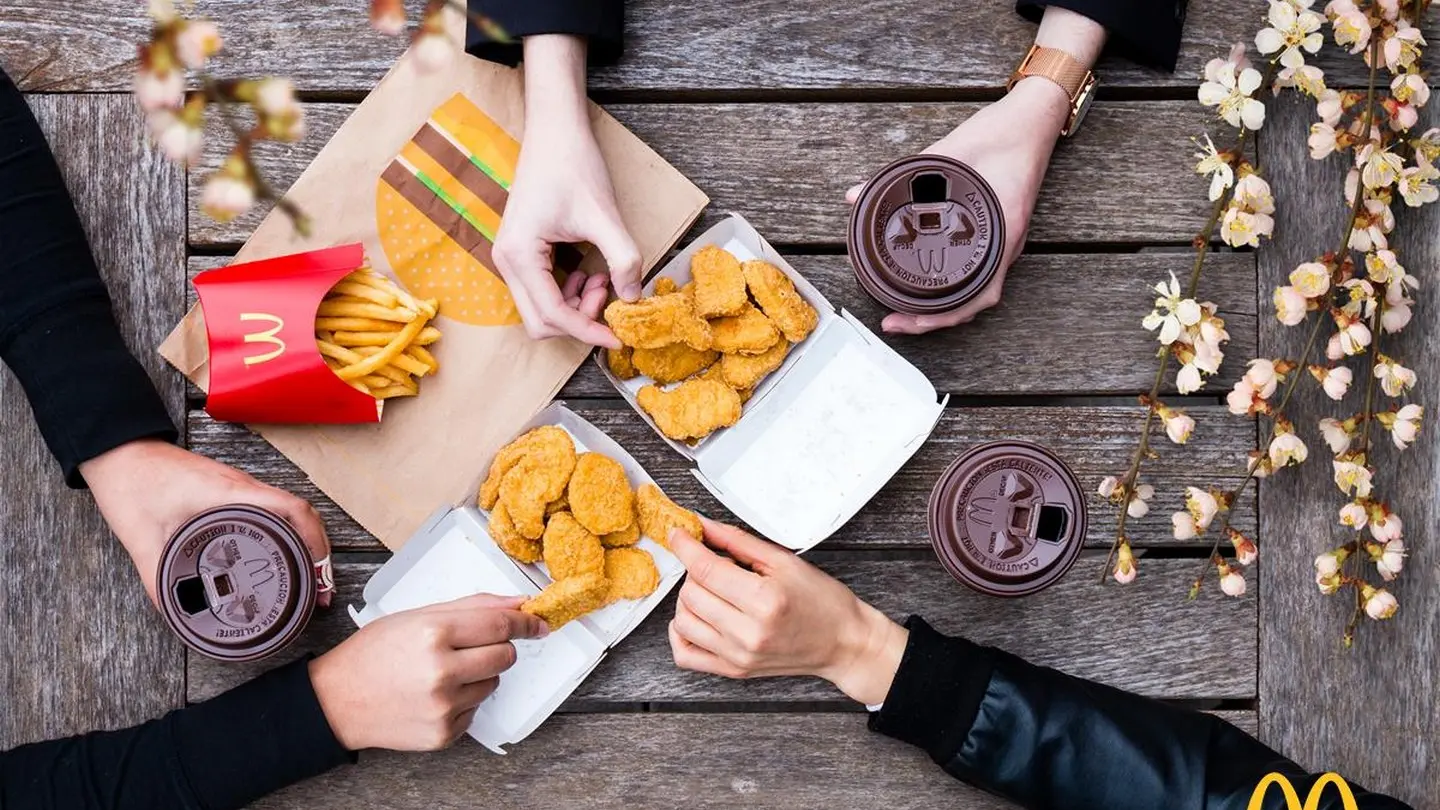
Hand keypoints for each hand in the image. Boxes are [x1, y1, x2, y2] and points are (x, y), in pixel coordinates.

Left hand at [79, 439, 332, 607]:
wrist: (119, 452)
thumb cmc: (131, 484)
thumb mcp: (142, 541)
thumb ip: (158, 582)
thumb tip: (176, 616)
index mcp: (228, 494)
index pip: (293, 510)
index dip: (316, 543)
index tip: (320, 576)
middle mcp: (242, 487)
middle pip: (302, 513)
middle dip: (319, 550)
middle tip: (320, 589)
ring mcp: (240, 486)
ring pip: (291, 509)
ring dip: (307, 540)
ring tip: (310, 576)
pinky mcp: (232, 489)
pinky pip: (274, 508)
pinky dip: (289, 531)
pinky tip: (282, 553)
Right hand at [308, 594, 547, 750]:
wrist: (338, 701)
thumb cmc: (375, 652)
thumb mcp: (418, 615)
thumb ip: (473, 607)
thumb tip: (519, 603)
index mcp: (434, 634)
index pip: (500, 625)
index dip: (524, 622)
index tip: (538, 623)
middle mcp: (441, 671)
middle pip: (504, 655)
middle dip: (498, 648)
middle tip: (471, 648)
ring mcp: (443, 707)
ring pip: (494, 683)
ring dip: (479, 675)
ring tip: (442, 672)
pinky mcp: (443, 733)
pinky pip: (476, 710)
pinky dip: (463, 701)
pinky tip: (434, 695)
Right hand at [493, 34, 639, 347]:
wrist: (555, 128)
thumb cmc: (573, 164)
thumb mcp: (604, 215)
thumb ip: (622, 259)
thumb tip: (634, 299)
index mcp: (519, 256)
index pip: (553, 316)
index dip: (588, 331)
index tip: (620, 336)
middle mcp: (506, 261)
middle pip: (540, 322)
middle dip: (579, 319)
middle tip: (610, 296)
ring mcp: (511, 257)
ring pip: (541, 309)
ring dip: (575, 305)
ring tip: (603, 277)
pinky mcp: (522, 251)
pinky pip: (543, 290)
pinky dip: (568, 291)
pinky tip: (590, 271)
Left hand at [666, 518, 907, 705]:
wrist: (843, 643)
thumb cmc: (821, 600)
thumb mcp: (784, 561)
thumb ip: (737, 541)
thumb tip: (702, 525)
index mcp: (764, 600)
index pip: (706, 569)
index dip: (686, 546)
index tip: (679, 533)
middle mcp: (748, 633)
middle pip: (691, 594)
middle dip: (695, 571)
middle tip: (716, 564)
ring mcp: (738, 656)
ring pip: (683, 621)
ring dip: (689, 599)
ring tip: (713, 590)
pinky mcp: (733, 670)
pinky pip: (685, 655)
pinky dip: (681, 633)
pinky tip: (698, 617)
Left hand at [847, 77, 1069, 334]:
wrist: (1030, 122)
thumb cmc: (998, 137)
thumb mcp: (942, 155)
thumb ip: (898, 178)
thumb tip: (854, 196)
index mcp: (1000, 233)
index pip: (977, 296)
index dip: (939, 317)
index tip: (903, 321)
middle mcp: (1005, 246)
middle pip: (973, 304)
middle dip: (932, 321)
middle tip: (893, 323)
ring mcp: (1004, 243)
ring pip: (977, 293)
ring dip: (943, 309)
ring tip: (906, 314)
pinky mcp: (997, 235)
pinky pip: (978, 274)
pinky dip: (953, 288)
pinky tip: (930, 288)